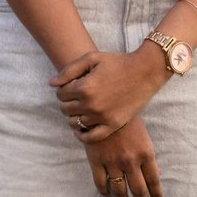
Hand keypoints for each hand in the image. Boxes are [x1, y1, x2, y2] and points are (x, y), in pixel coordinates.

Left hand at [50, 46, 167, 143]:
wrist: (145, 72)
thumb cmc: (118, 62)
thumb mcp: (92, 58)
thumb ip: (69, 70)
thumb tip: (51, 84)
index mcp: (84, 87)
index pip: (60, 94)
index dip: (63, 89)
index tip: (72, 85)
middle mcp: (91, 105)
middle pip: (65, 109)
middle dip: (67, 102)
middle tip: (77, 96)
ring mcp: (102, 117)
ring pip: (75, 123)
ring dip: (74, 116)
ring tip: (81, 108)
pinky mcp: (112, 125)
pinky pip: (90, 137)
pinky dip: (82, 135)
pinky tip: (81, 128)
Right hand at [84, 114, 163, 196]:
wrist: (104, 107)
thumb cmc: (128, 120)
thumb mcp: (144, 136)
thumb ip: (149, 156)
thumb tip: (157, 173)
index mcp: (145, 153)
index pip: (154, 181)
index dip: (156, 194)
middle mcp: (130, 161)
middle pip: (138, 189)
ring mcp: (113, 162)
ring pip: (119, 190)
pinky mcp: (96, 161)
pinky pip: (101, 184)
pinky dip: (105, 192)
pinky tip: (108, 195)